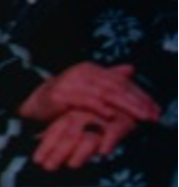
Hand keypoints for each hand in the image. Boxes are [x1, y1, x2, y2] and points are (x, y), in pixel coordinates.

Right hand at [19, 63, 158, 125]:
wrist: (31, 103)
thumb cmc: (62, 98)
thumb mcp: (87, 87)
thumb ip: (108, 79)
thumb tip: (131, 69)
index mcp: (90, 69)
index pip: (121, 81)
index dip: (140, 95)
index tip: (155, 109)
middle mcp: (82, 73)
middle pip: (116, 86)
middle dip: (138, 102)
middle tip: (152, 115)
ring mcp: (71, 82)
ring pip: (105, 93)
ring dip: (125, 106)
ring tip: (139, 117)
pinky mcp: (61, 94)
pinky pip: (84, 101)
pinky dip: (99, 107)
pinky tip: (111, 114)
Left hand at [33, 108, 136, 171]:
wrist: (127, 97)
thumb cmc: (98, 113)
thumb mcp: (76, 120)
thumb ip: (59, 131)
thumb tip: (37, 138)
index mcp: (72, 115)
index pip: (55, 131)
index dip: (46, 146)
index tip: (36, 160)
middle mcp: (85, 116)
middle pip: (69, 136)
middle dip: (58, 153)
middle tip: (47, 167)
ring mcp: (102, 119)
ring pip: (89, 138)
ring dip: (80, 153)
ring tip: (72, 165)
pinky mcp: (123, 121)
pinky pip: (115, 131)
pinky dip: (109, 141)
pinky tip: (103, 153)